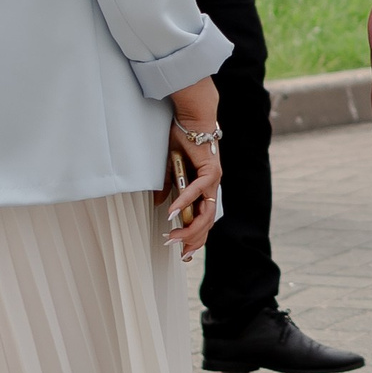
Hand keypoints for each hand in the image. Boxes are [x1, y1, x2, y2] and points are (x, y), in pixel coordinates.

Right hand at [159, 78, 221, 257]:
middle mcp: (211, 188)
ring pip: (206, 213)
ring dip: (189, 227)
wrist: (192, 119)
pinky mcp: (211, 171)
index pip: (203, 220)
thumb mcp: (169, 168)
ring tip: (172, 236)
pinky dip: (184, 202)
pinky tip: (172, 213)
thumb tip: (158, 204)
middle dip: (193, 240)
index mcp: (204, 190)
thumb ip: (167, 187)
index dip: (196, 237)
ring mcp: (213, 181)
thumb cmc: (182, 140)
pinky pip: (197, 191)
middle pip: (207, 223)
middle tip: (179, 252)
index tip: (184, 253)